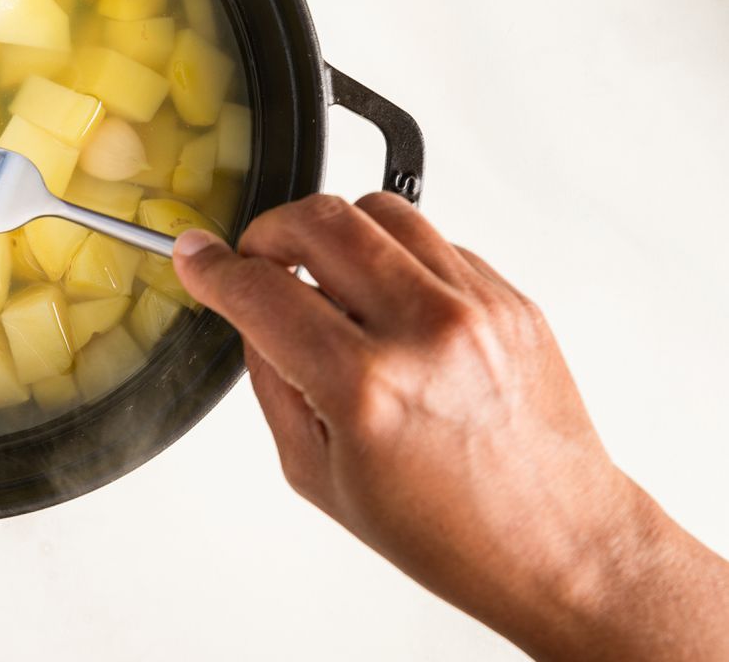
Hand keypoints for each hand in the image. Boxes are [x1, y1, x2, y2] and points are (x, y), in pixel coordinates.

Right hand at [173, 193, 728, 661]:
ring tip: (325, 274)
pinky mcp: (511, 298)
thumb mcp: (317, 473)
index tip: (197, 258)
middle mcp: (426, 334)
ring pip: (379, 210)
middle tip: (258, 258)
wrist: (558, 543)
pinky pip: (432, 241)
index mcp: (366, 389)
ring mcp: (477, 308)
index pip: (262, 292)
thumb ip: (271, 380)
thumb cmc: (446, 530)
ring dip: (333, 232)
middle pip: (320, 221)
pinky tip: (386, 302)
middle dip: (268, 231)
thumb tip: (249, 311)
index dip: (213, 269)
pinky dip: (392, 257)